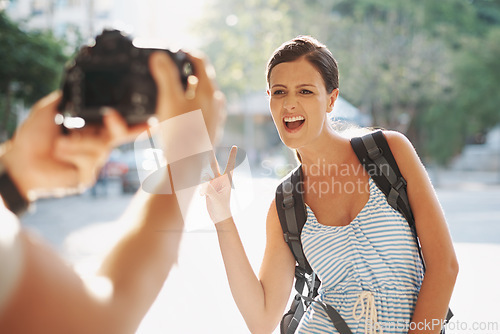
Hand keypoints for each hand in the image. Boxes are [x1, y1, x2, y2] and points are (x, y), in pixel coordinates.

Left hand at [0, 92, 148, 199]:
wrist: (19, 161)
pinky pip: (90, 162)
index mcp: (92, 129)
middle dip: (120, 126)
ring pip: (102, 148)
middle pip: (119, 134)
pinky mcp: (88, 175)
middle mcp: (97, 145)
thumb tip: (77, 81)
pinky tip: (61, 152)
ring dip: (80, 143)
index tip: (152, 119)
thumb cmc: (32, 137)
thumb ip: (68, 97)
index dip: (136, 122)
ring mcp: (94, 162)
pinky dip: (75, 154)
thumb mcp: (50, 108)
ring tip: (60, 143)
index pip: (119, 124)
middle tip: (111, 118)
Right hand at [148, 51, 225, 144]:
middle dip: (186, 71)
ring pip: (202, 95)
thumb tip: (160, 55)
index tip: (173, 51)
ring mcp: (216, 116)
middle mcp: (217, 101)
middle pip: (202, 78)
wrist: (187, 165)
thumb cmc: (179, 132)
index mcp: (209, 90)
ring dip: (188, 89)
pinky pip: (201, 110)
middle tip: (169, 70)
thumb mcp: (169, 99)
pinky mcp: (211, 129)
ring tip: (172, 91)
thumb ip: (165, 75)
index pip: (200, 61)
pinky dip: (189, 104)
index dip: (186, 53)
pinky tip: (177, 112)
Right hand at [201, 146, 237, 223]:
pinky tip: (199, 189)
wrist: (219, 217)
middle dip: (210, 156)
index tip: (234, 146)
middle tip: (207, 145)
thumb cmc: (221, 208)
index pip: (230, 165)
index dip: (232, 156)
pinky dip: (199, 181)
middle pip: (214, 165)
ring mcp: (213, 183)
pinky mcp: (207, 187)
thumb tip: (202, 184)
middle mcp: (219, 180)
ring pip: (206, 172)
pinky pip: (202, 180)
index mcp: (226, 181)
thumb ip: (209, 191)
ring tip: (197, 165)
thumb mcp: (216, 199)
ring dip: (201, 169)